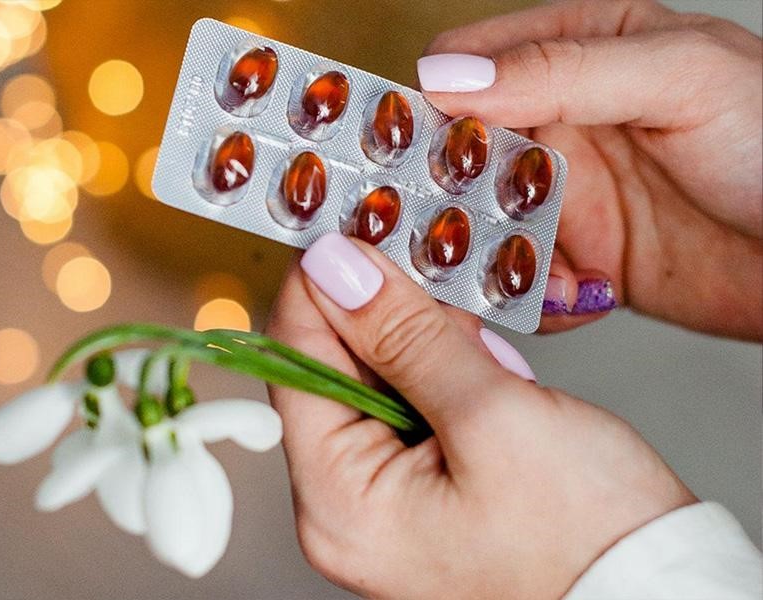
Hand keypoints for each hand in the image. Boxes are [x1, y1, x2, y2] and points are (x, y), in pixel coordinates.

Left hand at [266, 234, 694, 598]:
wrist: (653, 593)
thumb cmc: (588, 537)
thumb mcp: (491, 415)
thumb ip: (405, 335)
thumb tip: (336, 270)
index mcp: (338, 502)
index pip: (294, 364)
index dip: (318, 287)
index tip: (348, 230)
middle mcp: (345, 508)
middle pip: (331, 372)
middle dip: (380, 313)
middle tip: (427, 267)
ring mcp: (382, 502)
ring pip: (375, 382)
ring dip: (419, 341)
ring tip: (474, 334)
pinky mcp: (420, 489)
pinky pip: (409, 407)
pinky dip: (440, 371)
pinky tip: (480, 362)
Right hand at [419, 0, 762, 338]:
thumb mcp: (675, 78)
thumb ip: (563, 70)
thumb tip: (450, 76)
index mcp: (581, 52)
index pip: (471, 65)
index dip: (428, 102)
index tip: (398, 148)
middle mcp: (565, 122)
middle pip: (464, 154)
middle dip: (447, 195)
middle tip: (445, 227)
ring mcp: (572, 195)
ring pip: (483, 225)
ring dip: (493, 256)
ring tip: (542, 273)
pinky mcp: (585, 259)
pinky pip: (524, 278)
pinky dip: (533, 296)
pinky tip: (577, 297)